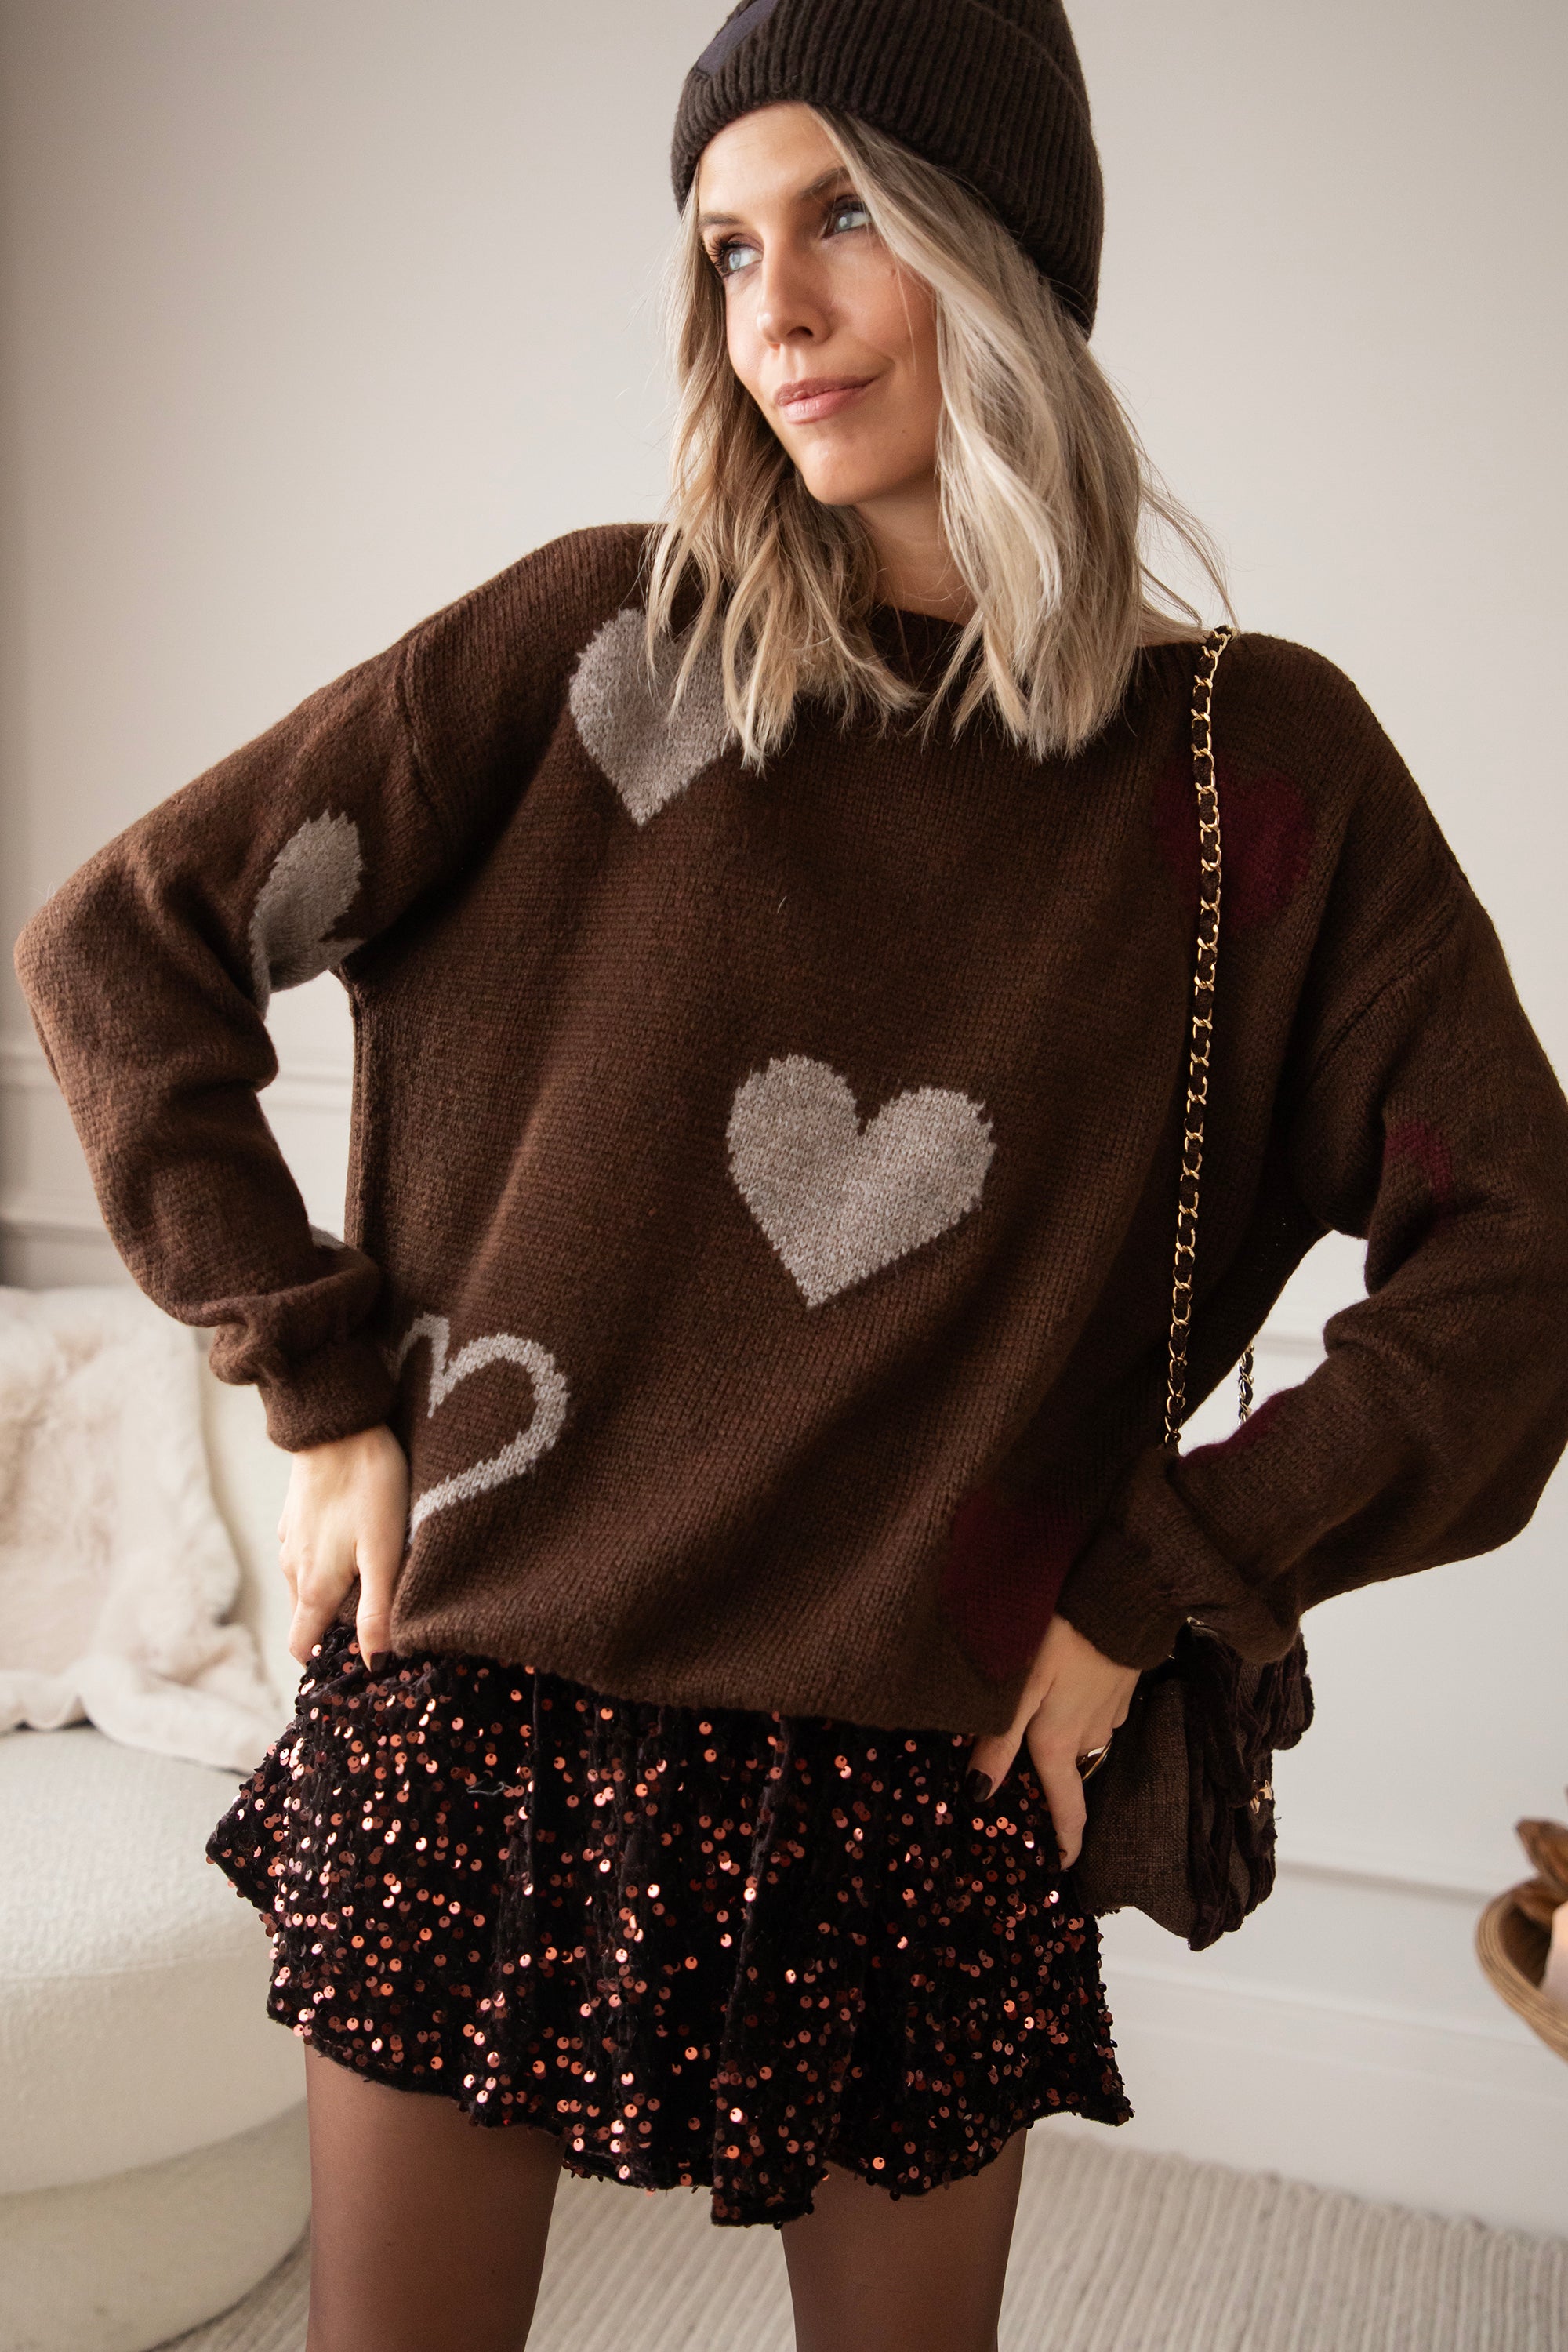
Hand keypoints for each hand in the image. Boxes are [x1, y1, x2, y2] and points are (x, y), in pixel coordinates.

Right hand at [277, 1423, 410, 1668]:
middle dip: (331, 1632)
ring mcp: (290, 1540)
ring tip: (371, 1587)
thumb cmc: (368, 1486)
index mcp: (313, 1586)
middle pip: (306, 1618)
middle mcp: (292, 1569)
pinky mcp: (296, 1516)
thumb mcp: (383, 1551)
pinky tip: (355, 1546)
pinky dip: (326, 1563)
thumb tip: (374, 1664)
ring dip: (330, 1596)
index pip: (301, 1646)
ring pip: (306, 1585)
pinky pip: (307, 1554)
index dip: (323, 1662)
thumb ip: (378, 1609)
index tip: (353, 1666)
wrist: (337, 1424)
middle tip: (373, 1630)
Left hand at [966, 1612, 1139, 1867]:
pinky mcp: (1120, 1690)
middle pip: (1066, 1771)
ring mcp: (1109, 1714)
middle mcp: (1088, 1737)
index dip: (1065, 1843)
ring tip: (1037, 1715)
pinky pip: (1093, 1712)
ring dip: (1061, 1735)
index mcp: (1059, 1743)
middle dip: (1049, 1777)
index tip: (1061, 1867)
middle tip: (1022, 1768)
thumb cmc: (1061, 1638)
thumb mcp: (1020, 1687)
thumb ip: (1000, 1739)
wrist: (1119, 1598)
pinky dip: (1076, 1709)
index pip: (1068, 1809)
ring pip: (1079, 1738)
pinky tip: (1061, 1685)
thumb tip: (979, 1794)